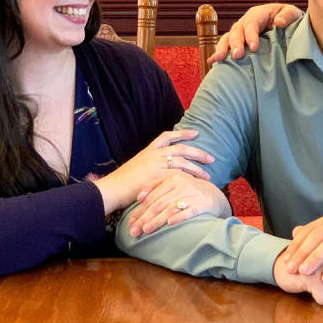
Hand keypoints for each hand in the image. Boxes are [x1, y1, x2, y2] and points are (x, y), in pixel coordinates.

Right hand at [92, 129, 213, 214]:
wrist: (111, 189)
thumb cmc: (121, 183)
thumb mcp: (135, 167)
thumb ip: (148, 165)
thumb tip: (158, 168)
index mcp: (148, 150)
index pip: (167, 136)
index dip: (182, 133)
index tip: (196, 133)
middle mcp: (154, 154)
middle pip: (182, 149)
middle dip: (198, 153)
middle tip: (211, 158)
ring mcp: (156, 164)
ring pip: (183, 163)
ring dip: (198, 169)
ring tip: (208, 175)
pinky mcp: (158, 176)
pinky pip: (179, 176)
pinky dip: (189, 179)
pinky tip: (197, 183)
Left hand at [128, 171, 231, 236]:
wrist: (215, 196)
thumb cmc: (190, 191)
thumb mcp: (174, 184)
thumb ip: (157, 187)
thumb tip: (139, 197)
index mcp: (173, 178)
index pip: (152, 196)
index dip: (140, 210)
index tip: (130, 222)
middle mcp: (182, 185)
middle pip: (159, 203)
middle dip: (145, 218)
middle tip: (134, 231)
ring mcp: (193, 194)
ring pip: (171, 208)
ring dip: (157, 220)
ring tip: (146, 230)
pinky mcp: (203, 204)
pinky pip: (189, 211)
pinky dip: (179, 217)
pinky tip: (170, 224)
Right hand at [210, 3, 303, 62]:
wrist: (290, 29)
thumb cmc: (292, 21)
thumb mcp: (294, 14)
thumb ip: (288, 16)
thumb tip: (278, 22)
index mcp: (259, 13)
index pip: (252, 23)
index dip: (251, 34)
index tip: (254, 48)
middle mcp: (246, 22)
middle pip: (237, 31)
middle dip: (236, 43)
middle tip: (237, 56)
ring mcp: (240, 32)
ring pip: (228, 38)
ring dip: (223, 48)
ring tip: (220, 59)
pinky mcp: (238, 43)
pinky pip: (226, 46)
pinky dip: (219, 53)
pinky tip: (212, 62)